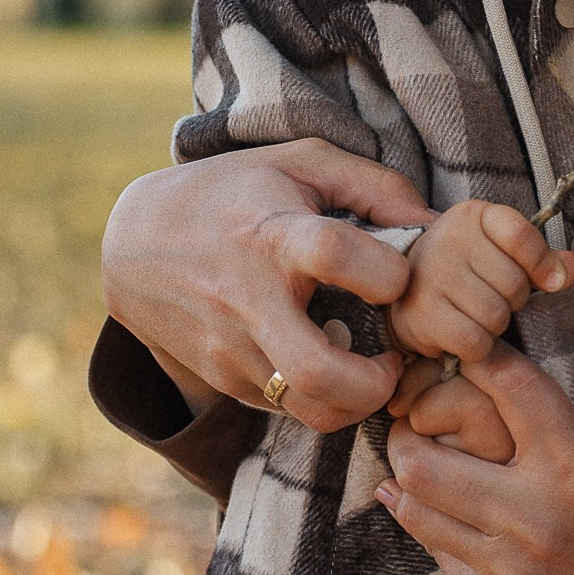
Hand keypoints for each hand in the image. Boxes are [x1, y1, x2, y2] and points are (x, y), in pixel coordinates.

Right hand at [101, 141, 435, 431]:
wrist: (136, 243)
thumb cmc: (235, 193)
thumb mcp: (300, 163)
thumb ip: (376, 186)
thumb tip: (437, 225)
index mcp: (273, 235)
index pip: (335, 255)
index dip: (385, 270)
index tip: (397, 275)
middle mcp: (248, 300)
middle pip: (316, 370)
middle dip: (376, 382)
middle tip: (394, 359)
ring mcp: (232, 349)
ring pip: (308, 411)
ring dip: (356, 403)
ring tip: (370, 371)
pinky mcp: (226, 381)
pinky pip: (287, 411)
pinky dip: (321, 401)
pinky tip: (333, 370)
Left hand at [378, 346, 573, 574]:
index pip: (506, 387)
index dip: (478, 355)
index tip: (471, 349)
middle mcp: (533, 517)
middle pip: (423, 458)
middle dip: (411, 423)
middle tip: (419, 407)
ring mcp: (505, 565)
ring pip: (413, 504)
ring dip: (407, 469)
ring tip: (417, 447)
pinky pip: (431, 547)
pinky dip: (424, 516)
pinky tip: (435, 497)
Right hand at [387, 200, 570, 366]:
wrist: (403, 290)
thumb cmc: (464, 270)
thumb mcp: (503, 252)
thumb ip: (542, 259)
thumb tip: (572, 269)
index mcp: (474, 216)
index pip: (521, 236)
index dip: (543, 264)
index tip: (552, 282)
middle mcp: (448, 238)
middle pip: (514, 285)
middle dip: (512, 302)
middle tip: (491, 299)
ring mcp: (431, 275)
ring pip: (496, 317)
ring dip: (494, 327)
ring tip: (474, 316)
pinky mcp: (421, 313)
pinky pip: (474, 342)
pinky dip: (477, 347)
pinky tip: (462, 334)